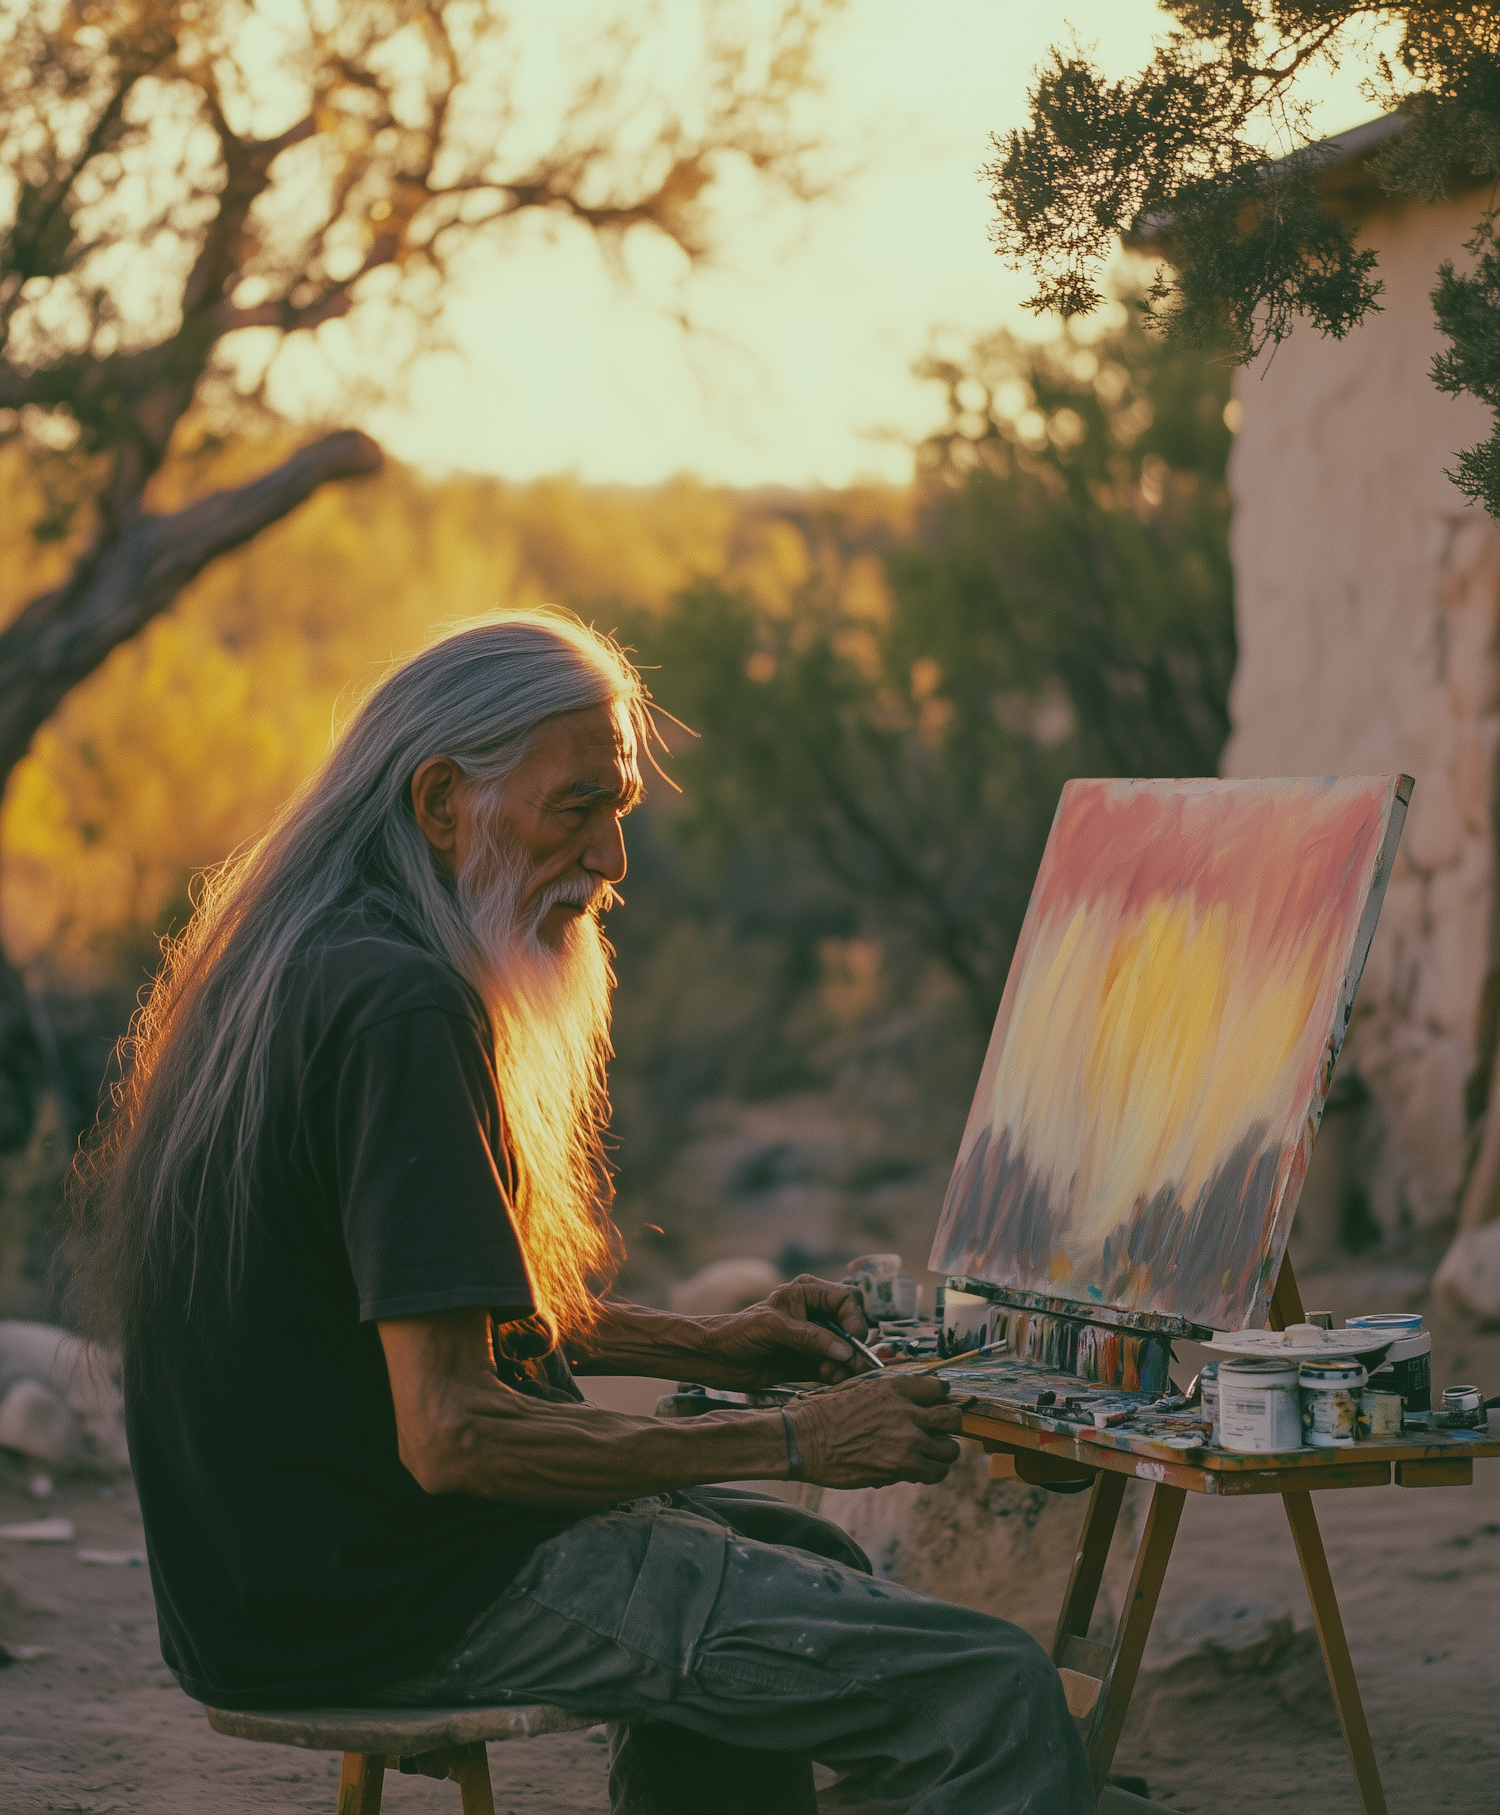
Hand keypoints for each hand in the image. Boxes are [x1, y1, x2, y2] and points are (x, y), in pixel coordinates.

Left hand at [696, 1274, 871, 1387]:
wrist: (713, 1358)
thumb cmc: (737, 1331)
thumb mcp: (773, 1328)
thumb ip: (809, 1337)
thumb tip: (846, 1351)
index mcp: (807, 1293)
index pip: (846, 1300)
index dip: (854, 1319)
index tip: (853, 1340)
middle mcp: (815, 1314)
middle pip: (851, 1327)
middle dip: (853, 1346)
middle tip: (850, 1364)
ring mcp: (813, 1340)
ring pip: (845, 1350)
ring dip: (846, 1364)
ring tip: (834, 1373)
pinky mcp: (809, 1363)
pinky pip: (834, 1368)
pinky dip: (838, 1375)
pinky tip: (831, 1378)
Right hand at [788, 1377, 962, 1487]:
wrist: (805, 1440)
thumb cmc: (826, 1413)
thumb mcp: (859, 1388)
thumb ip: (890, 1396)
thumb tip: (913, 1407)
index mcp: (895, 1387)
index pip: (939, 1388)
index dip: (941, 1398)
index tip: (937, 1404)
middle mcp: (906, 1410)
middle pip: (952, 1417)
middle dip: (950, 1425)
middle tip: (940, 1431)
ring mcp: (907, 1440)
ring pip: (950, 1449)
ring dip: (942, 1452)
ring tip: (931, 1454)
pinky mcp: (902, 1467)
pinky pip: (935, 1472)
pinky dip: (931, 1472)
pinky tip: (920, 1469)